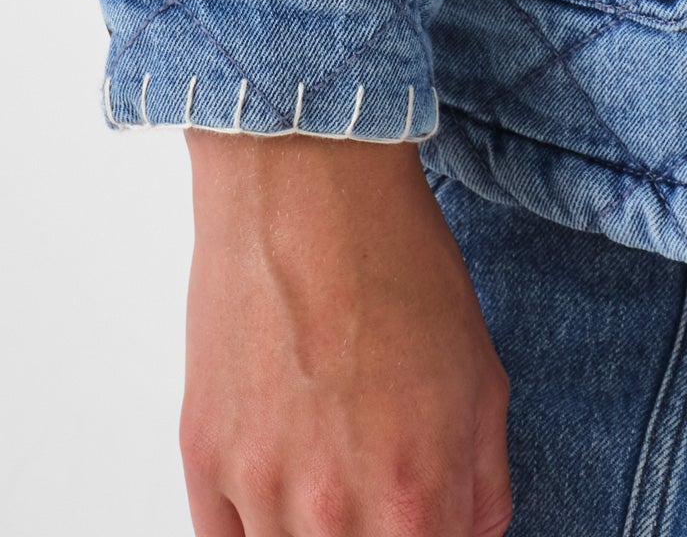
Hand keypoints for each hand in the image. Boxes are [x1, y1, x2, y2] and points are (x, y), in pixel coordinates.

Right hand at [182, 134, 511, 536]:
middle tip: (377, 489)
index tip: (423, 520)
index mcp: (415, 501)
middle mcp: (333, 515)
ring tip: (333, 471)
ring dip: (313, 531)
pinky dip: (254, 526)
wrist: (310, 185)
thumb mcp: (483, 376)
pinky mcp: (204, 460)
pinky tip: (281, 485)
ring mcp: (260, 491)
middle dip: (374, 535)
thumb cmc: (399, 265)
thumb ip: (482, 485)